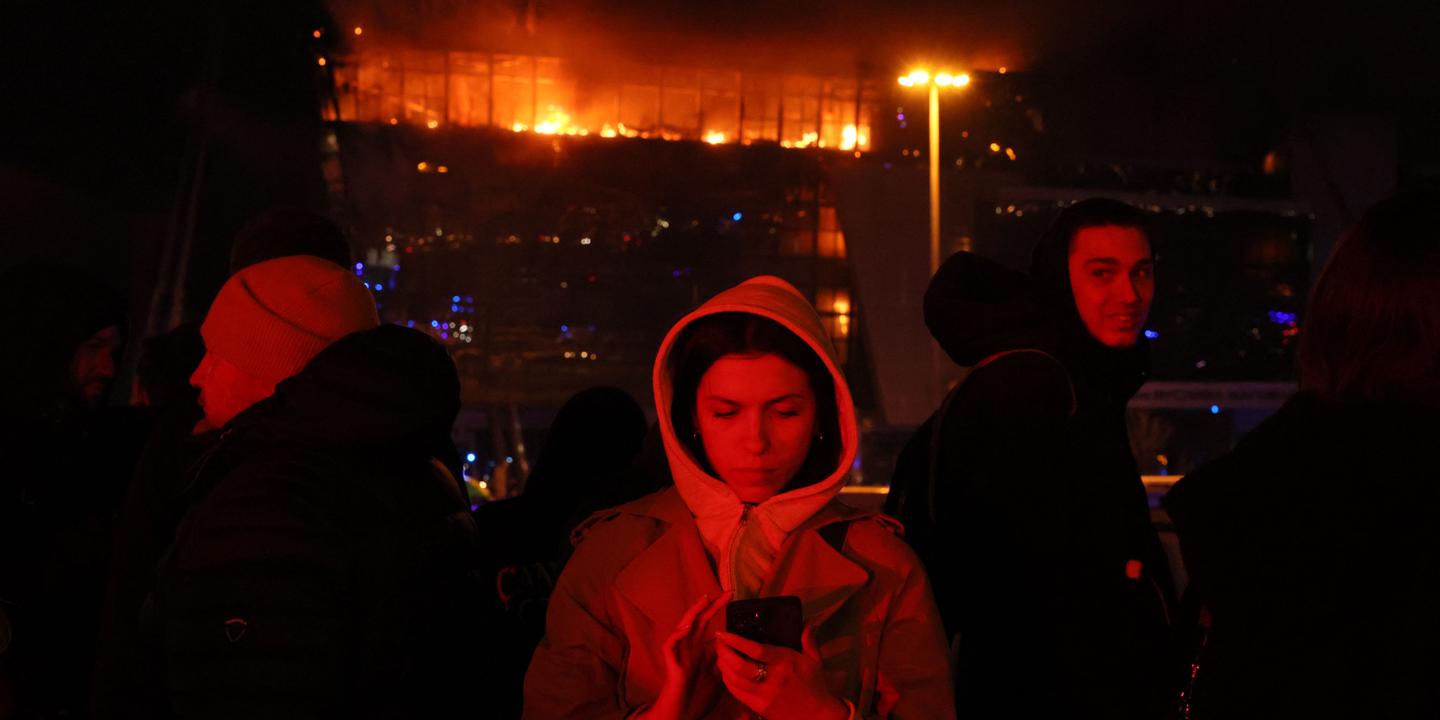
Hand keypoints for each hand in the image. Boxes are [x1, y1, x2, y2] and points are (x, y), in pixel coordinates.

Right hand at [639, 592, 730, 719]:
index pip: (709, 624)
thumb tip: (739, 648)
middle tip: (726, 593)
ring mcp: (680, 654)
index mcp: (700, 649)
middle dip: (711, 605)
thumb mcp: (719, 676)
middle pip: (699, 620)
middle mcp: (690, 648)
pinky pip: (670, 644)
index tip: (732, 597)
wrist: (682, 714)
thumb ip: (725, 661)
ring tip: (704, 600)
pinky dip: (678, 634)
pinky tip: (687, 627)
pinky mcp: (671, 663)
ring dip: (693, 613)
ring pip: (683, 626)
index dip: (718, 609)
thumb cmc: (698, 697)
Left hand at [715, 626, 849, 719]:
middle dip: (724, 652)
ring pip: (734, 680)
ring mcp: (764, 696)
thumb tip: (806, 620)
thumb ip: (807, 639)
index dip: (736, 640)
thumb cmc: (814, 685)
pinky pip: (736, 692)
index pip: (756, 650)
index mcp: (785, 663)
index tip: (723, 632)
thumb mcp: (814, 660)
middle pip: (739, 666)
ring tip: (720, 653)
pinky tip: (725, 671)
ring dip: (723, 665)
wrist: (816, 716)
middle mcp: (772, 679)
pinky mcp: (758, 707)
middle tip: (718, 641)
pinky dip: (727, 680)